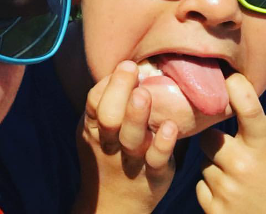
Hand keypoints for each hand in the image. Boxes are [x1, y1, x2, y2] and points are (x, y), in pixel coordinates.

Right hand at [72, 60, 177, 213]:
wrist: (115, 204)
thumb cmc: (110, 152)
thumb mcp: (99, 130)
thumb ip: (109, 101)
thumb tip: (128, 65)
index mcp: (94, 128)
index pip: (95, 102)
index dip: (109, 83)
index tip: (127, 65)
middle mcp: (110, 143)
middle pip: (108, 117)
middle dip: (118, 91)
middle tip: (131, 69)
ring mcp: (131, 160)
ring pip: (131, 138)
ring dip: (136, 115)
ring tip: (143, 94)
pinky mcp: (153, 176)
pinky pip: (157, 161)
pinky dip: (163, 145)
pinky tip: (170, 127)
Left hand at [196, 74, 265, 213]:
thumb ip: (262, 119)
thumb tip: (233, 102)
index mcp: (263, 145)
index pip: (248, 107)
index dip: (236, 87)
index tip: (230, 77)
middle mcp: (242, 165)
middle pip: (208, 137)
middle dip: (217, 140)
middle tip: (231, 148)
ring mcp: (228, 190)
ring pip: (204, 163)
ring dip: (216, 166)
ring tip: (238, 175)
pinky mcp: (217, 211)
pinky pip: (201, 187)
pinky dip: (213, 189)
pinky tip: (233, 192)